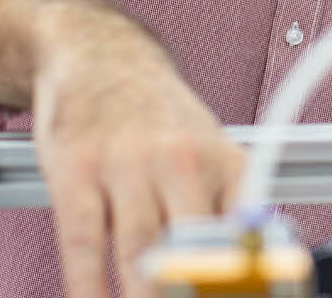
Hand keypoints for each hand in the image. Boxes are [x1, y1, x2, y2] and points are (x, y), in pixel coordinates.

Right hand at [32, 26, 247, 297]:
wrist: (101, 58)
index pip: (246, 236)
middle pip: (195, 247)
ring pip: (140, 252)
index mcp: (225, 162)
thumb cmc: (159, 118)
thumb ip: (230, 209)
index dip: (243, 278)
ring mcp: (126, 165)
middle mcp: (181, 160)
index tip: (242, 295)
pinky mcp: (75, 172)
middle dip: (193, 288)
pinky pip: (83, 243)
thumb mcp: (211, 152)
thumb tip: (255, 266)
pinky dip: (89, 287)